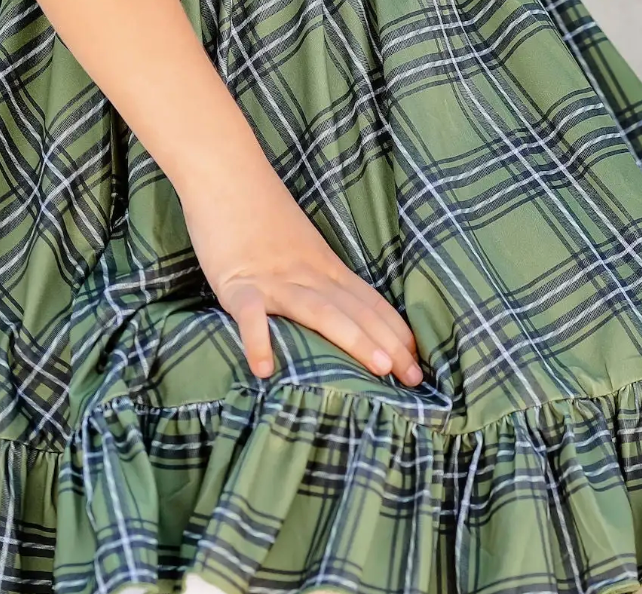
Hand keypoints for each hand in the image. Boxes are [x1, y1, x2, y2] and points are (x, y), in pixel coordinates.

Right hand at [182, 168, 422, 385]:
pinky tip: (264, 369)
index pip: (371, 304)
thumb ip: (323, 280)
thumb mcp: (304, 248)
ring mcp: (274, 279)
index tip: (418, 362)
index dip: (397, 333)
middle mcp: (309, 275)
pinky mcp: (236, 282)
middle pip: (356, 312)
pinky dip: (256, 339)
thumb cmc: (260, 213)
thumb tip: (347, 314)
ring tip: (379, 370)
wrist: (223, 167)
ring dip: (352, 339)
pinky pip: (249, 314)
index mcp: (327, 269)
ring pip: (320, 311)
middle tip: (415, 378)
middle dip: (389, 346)